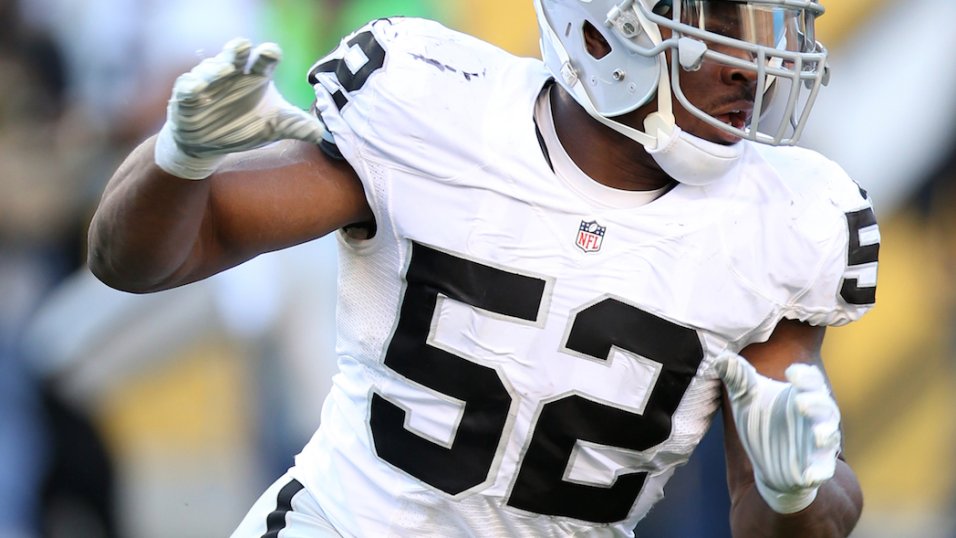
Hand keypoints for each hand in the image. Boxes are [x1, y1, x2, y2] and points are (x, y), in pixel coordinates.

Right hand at [154, 38, 326, 179]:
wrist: (211, 143)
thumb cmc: (243, 125)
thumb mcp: (272, 127)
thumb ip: (295, 126)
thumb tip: (320, 133)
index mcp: (256, 77)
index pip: (264, 61)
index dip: (267, 55)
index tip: (270, 53)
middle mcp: (233, 74)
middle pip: (235, 55)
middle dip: (238, 50)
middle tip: (243, 47)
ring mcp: (209, 82)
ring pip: (211, 69)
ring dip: (216, 68)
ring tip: (224, 70)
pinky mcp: (187, 96)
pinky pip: (187, 87)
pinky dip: (191, 86)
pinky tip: (196, 88)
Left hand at [714, 351, 841, 513]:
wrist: (767, 461)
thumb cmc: (762, 421)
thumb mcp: (746, 399)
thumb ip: (738, 378)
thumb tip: (722, 359)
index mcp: (800, 394)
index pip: (810, 380)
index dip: (804, 376)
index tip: (791, 372)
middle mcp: (815, 417)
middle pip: (824, 406)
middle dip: (816, 403)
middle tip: (800, 401)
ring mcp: (818, 442)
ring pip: (829, 435)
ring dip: (825, 434)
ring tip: (818, 435)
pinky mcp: (816, 467)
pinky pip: (824, 470)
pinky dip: (820, 472)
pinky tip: (810, 476)